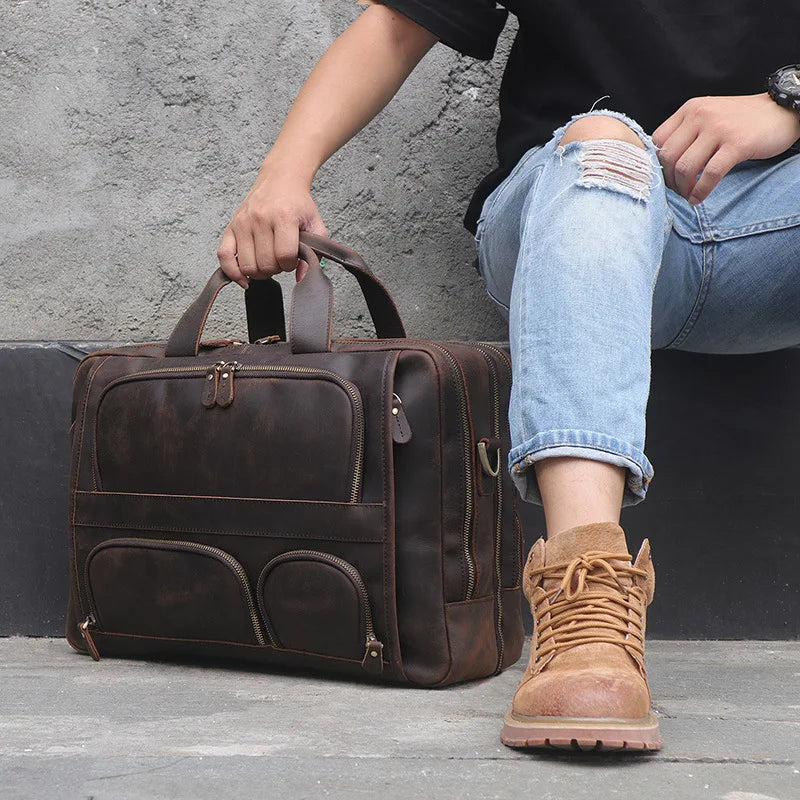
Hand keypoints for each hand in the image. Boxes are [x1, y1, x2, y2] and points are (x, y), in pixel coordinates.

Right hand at [217, 166, 327, 286]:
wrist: (280, 180)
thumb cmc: (298, 204)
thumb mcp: (315, 225)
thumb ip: (314, 253)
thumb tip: (303, 279)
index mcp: (284, 217)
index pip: (285, 256)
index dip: (291, 265)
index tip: (293, 259)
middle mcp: (260, 219)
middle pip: (265, 264)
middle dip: (275, 269)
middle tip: (280, 260)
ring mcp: (243, 222)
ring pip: (247, 266)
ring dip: (258, 272)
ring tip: (266, 262)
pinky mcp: (231, 226)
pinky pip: (224, 255)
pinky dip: (232, 271)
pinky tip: (243, 277)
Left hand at [652, 93, 799, 204]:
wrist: (782, 111)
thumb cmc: (742, 120)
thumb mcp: (708, 116)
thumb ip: (686, 132)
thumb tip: (662, 162)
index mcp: (690, 109)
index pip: (657, 140)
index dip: (657, 163)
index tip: (665, 176)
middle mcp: (700, 115)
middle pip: (668, 157)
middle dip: (669, 180)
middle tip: (677, 191)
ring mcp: (719, 129)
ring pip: (685, 167)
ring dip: (683, 189)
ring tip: (688, 195)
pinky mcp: (736, 144)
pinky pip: (709, 174)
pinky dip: (700, 191)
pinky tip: (699, 198)